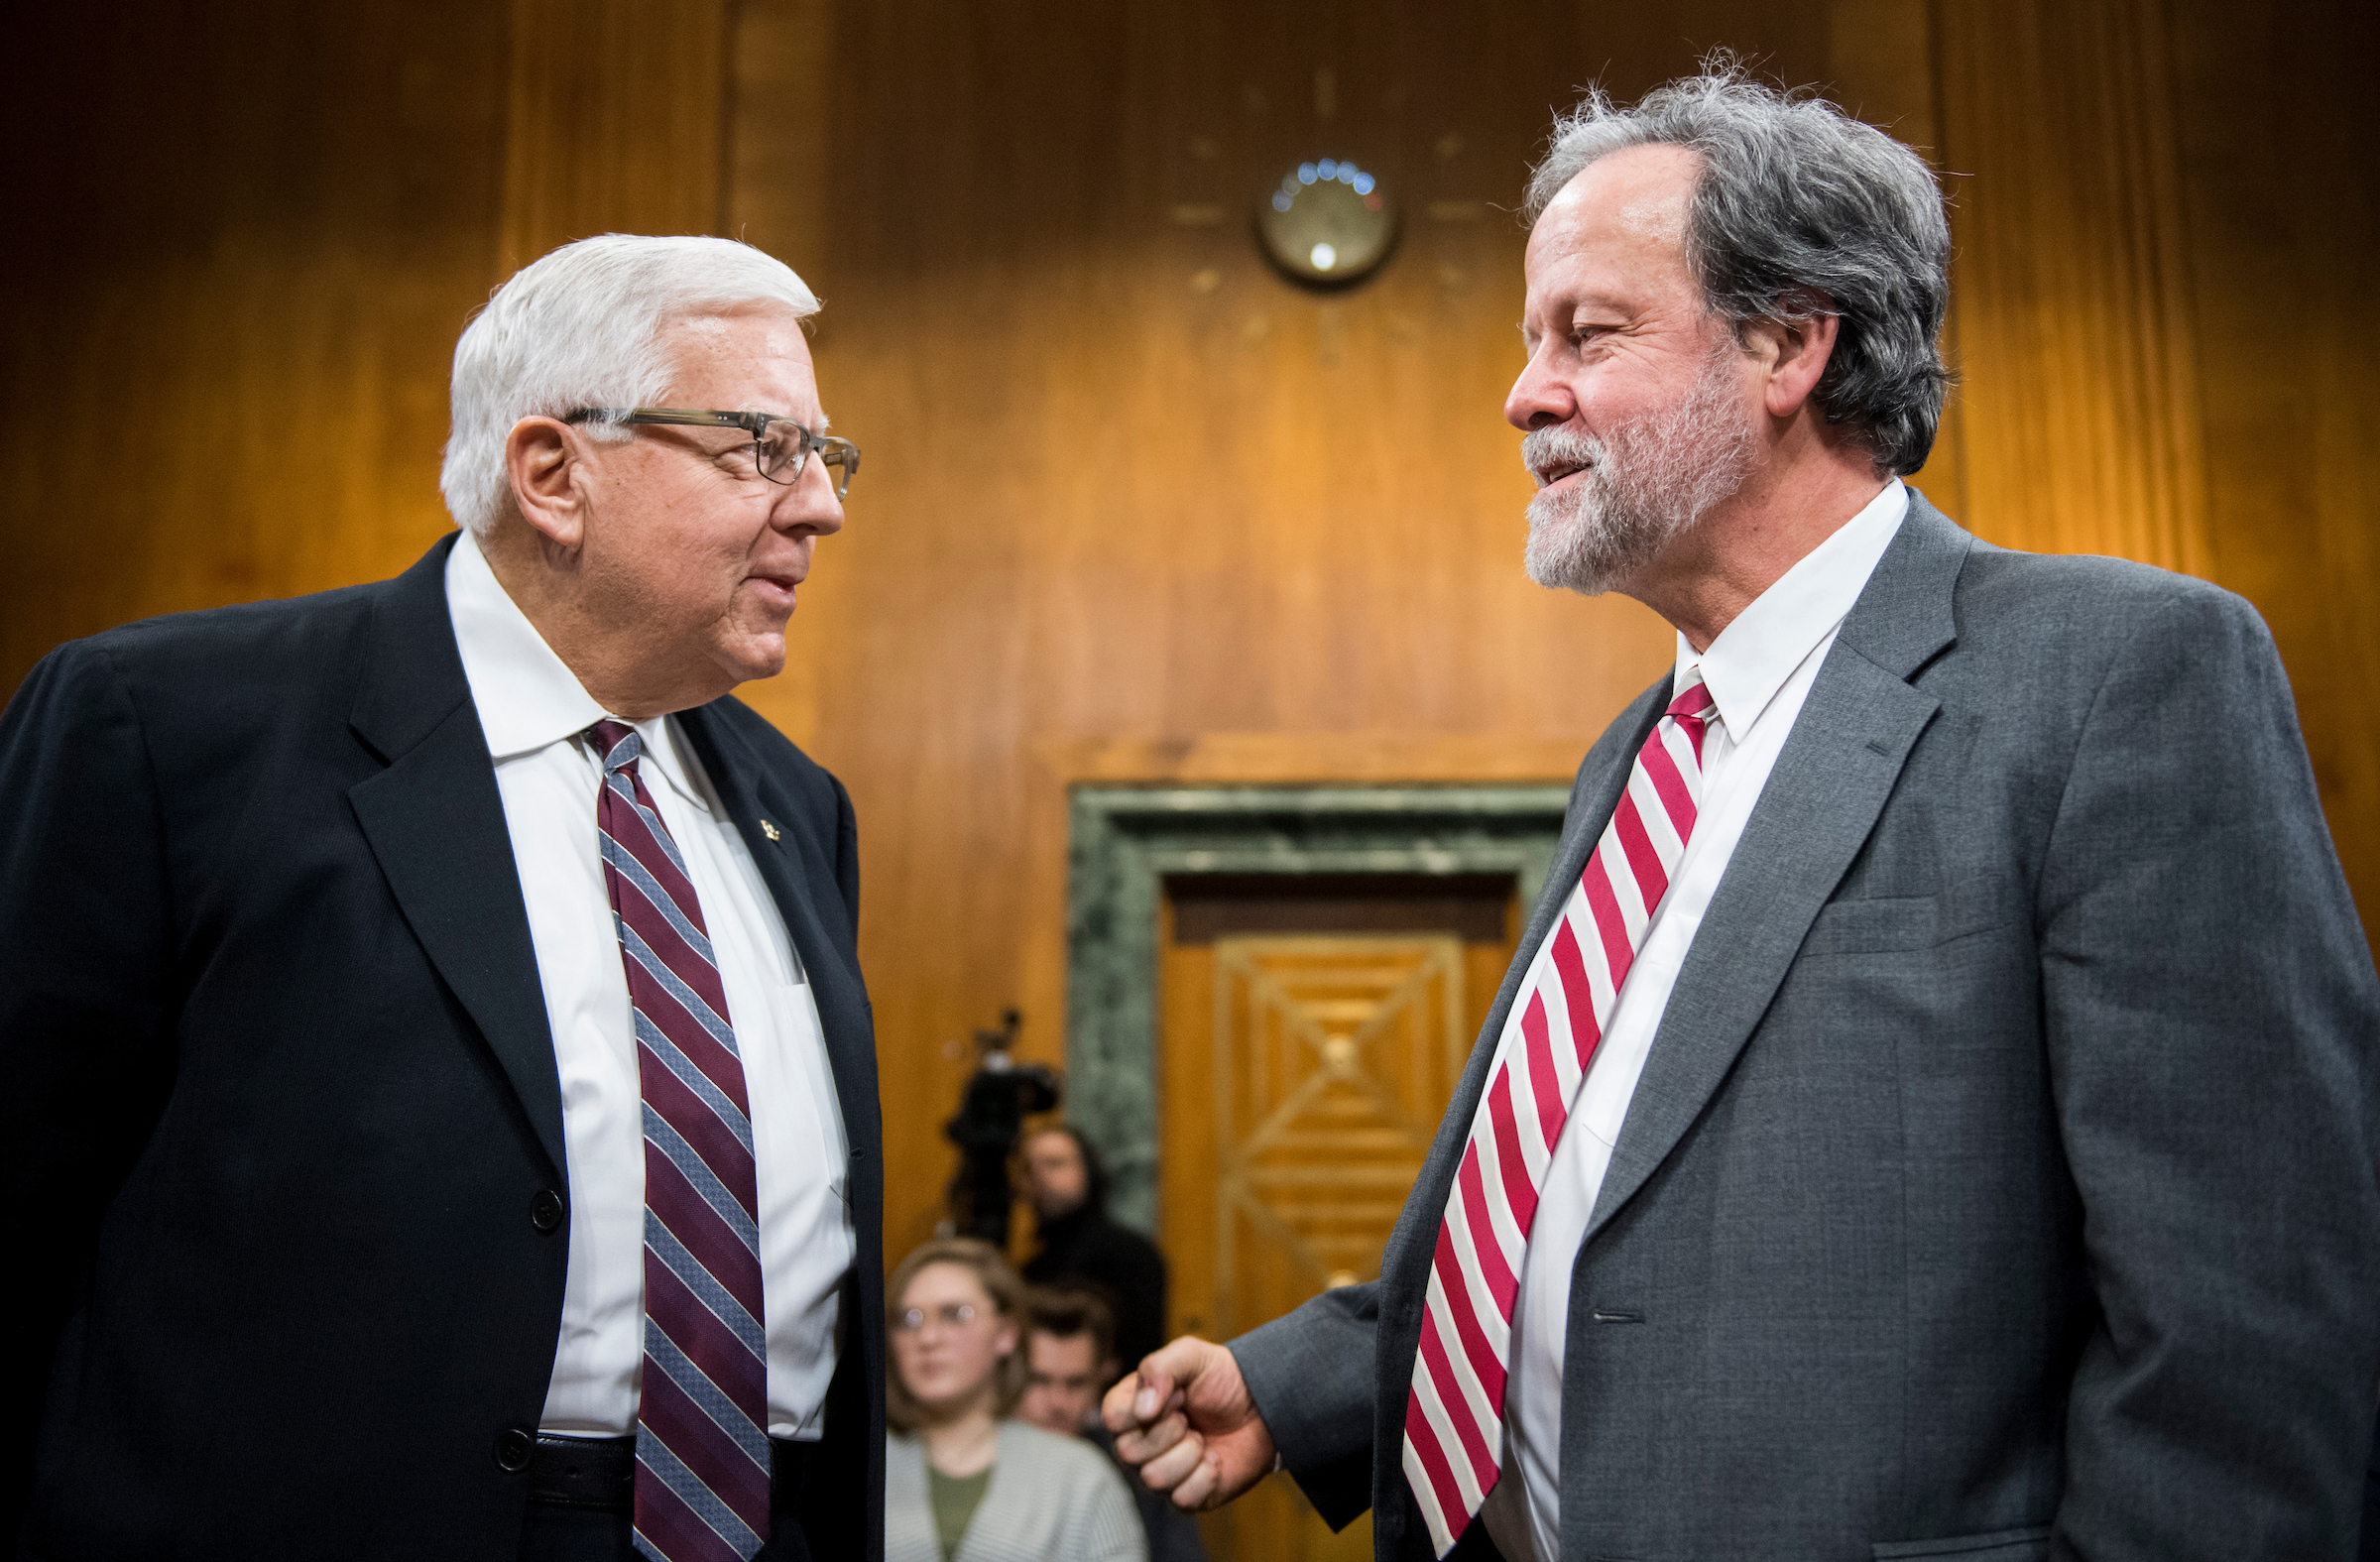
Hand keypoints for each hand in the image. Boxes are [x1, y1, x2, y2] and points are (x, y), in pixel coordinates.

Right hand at [1101, 1335, 1277, 1511]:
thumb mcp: (1192, 1355)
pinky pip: (1182, 1499)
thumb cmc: (1221, 1378)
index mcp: (1132, 1407)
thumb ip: (1160, 1368)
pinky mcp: (1187, 1495)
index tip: (1178, 1393)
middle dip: (1169, 1431)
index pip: (1112, 1417)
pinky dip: (1205, 1477)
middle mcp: (1139, 1443)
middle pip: (1128, 1452)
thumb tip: (1142, 1410)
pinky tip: (1214, 1460)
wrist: (1263, 1404)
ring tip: (1202, 1439)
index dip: (1146, 1407)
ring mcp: (1161, 1471)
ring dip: (1188, 1454)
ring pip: (1153, 1479)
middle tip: (1190, 1418)